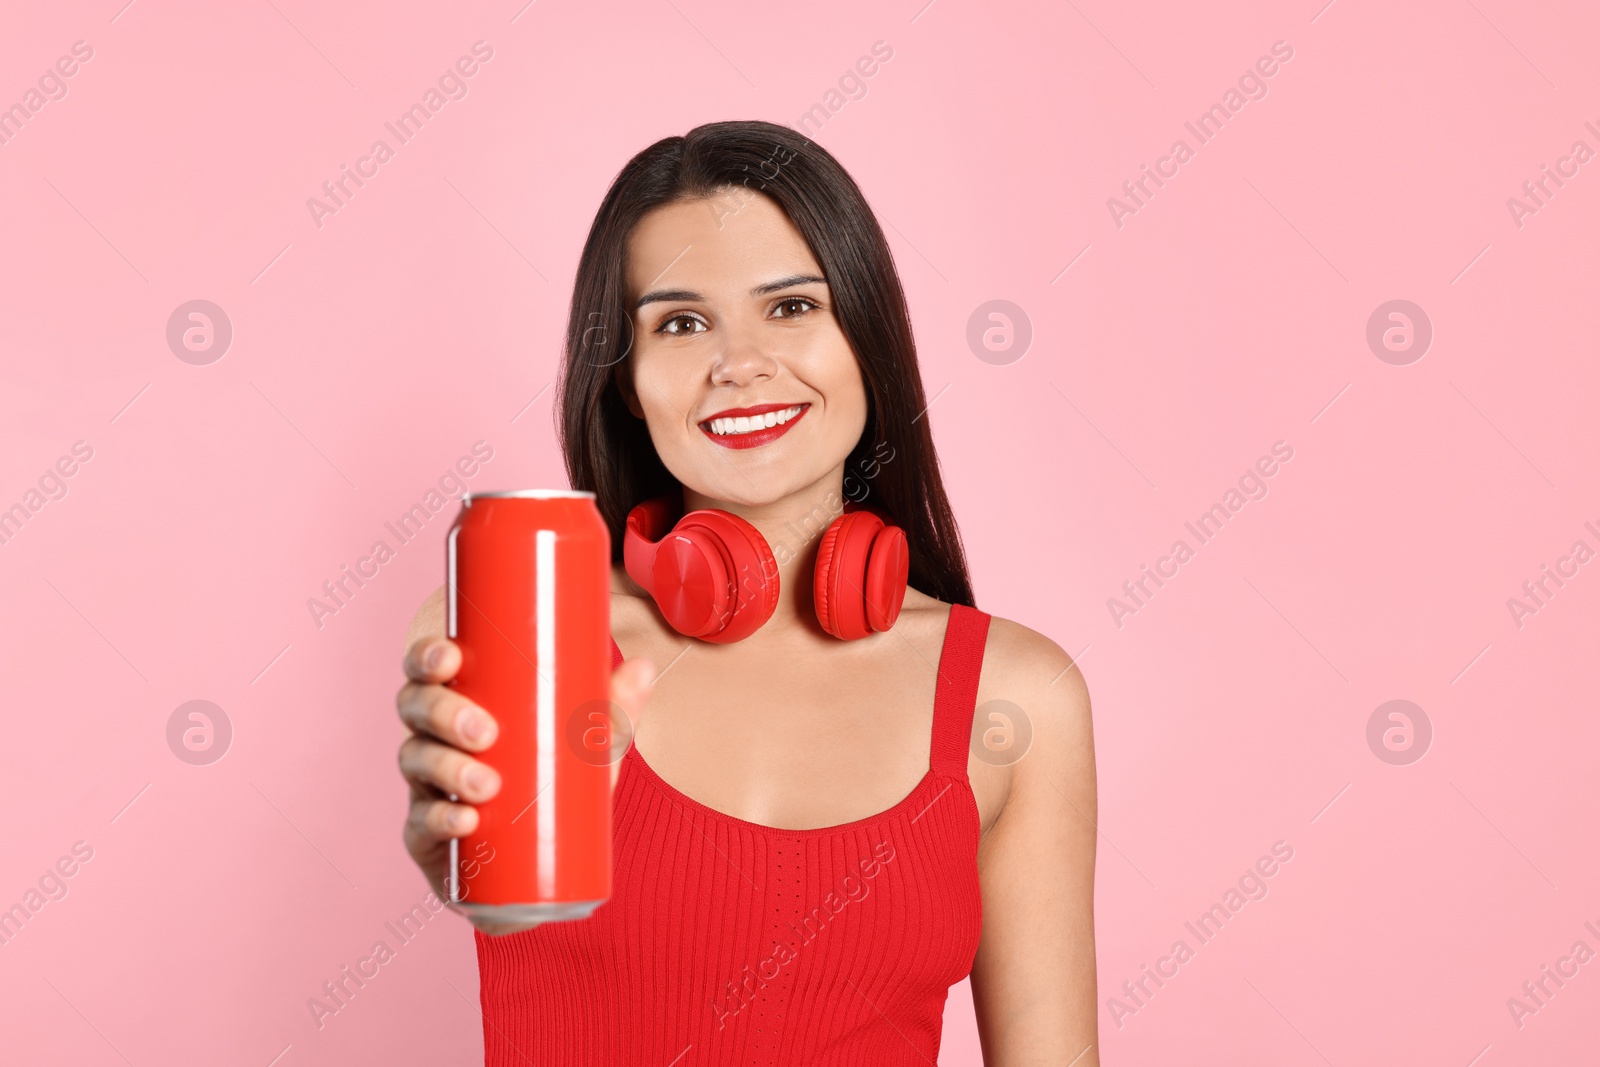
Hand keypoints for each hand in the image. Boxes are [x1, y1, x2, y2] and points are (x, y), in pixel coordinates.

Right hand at [396, 631, 654, 935]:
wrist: (538, 874)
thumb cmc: (552, 789)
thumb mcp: (587, 749)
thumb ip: (613, 712)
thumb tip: (644, 667)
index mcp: (461, 703)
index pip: (428, 670)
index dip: (428, 657)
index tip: (452, 658)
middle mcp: (433, 739)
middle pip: (416, 709)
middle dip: (444, 713)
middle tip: (484, 731)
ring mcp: (425, 788)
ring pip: (415, 761)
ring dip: (446, 768)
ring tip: (487, 785)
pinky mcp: (425, 837)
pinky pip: (421, 823)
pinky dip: (441, 819)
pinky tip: (465, 821)